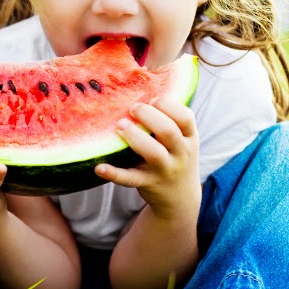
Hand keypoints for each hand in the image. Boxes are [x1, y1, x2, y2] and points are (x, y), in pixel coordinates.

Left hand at [95, 97, 201, 220]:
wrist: (180, 199)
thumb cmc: (175, 159)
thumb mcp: (182, 141)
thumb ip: (169, 121)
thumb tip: (141, 88)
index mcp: (190, 138)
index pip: (186, 117)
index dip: (168, 105)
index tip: (153, 99)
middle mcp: (181, 154)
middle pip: (169, 131)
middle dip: (149, 116)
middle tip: (132, 109)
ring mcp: (165, 170)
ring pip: (153, 153)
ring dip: (135, 137)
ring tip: (119, 126)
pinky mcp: (148, 184)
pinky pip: (130, 179)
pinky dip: (114, 174)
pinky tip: (99, 167)